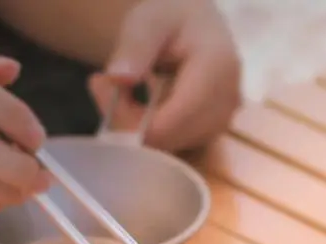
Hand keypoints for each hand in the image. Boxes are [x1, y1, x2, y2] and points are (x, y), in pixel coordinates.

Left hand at [88, 0, 240, 151]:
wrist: (195, 25)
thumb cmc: (172, 17)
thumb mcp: (149, 20)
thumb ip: (135, 46)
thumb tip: (119, 76)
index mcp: (217, 70)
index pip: (169, 122)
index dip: (128, 118)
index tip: (99, 84)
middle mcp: (226, 103)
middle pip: (167, 138)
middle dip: (129, 121)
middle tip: (103, 85)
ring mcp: (222, 122)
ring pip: (167, 145)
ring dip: (137, 125)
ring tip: (121, 90)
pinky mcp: (212, 132)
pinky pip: (172, 144)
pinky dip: (148, 130)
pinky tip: (139, 103)